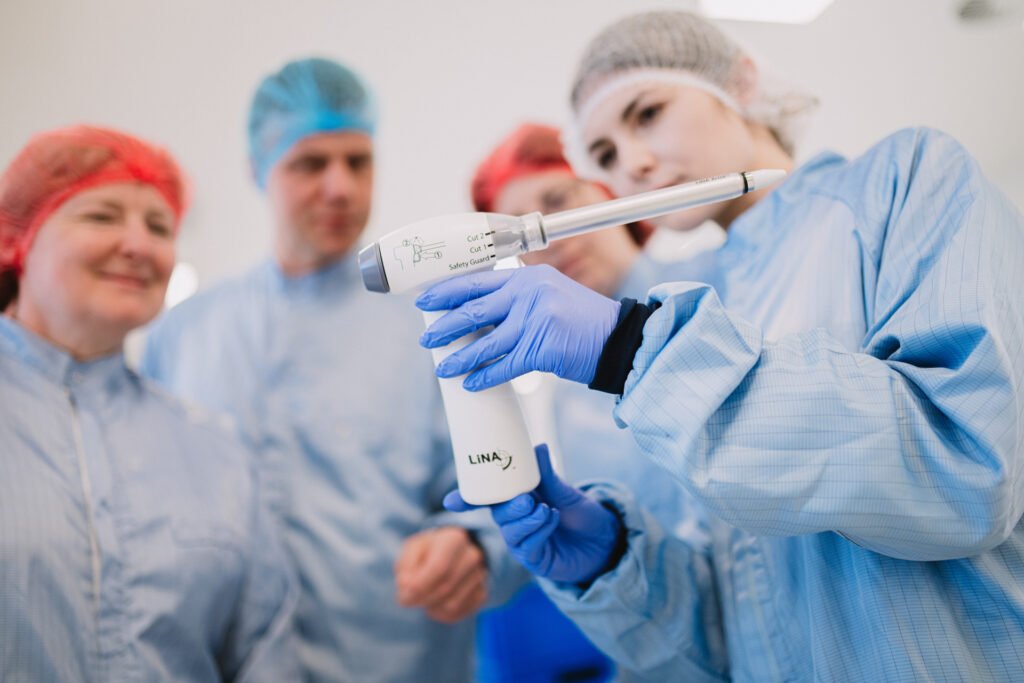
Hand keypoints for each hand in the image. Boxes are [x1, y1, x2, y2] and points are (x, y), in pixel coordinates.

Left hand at [394, 526, 487, 622]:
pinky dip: (440, 614)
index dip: (420, 586)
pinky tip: (435, 603)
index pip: (440, 568)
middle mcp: (472, 556)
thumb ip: (405, 567)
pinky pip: (458, 614)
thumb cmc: (429, 551)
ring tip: (423, 597)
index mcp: (454, 539)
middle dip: (421, 599)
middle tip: (407, 599)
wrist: (455, 552)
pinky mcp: (482, 594)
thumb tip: (406, 588)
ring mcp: (480, 576)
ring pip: (451, 605)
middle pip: (445, 588)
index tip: (403, 595)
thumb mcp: (413, 549)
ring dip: (430, 607)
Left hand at [417, 264, 619, 390]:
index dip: (446, 292)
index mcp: (526, 278)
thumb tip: (479, 314)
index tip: (425, 301)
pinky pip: (505, 366)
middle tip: (427, 339)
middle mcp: (528, 295)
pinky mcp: (542, 349)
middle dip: (445, 328)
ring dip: (460, 358)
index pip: (476, 281)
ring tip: (442, 368)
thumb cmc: (582, 321)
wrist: (618, 339)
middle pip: (474, 311)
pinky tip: (471, 383)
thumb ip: (518, 298)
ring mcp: (535, 321)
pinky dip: (485, 376)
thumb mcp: (549, 294)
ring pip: (485, 343)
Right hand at [444, 444, 622, 583]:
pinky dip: (538, 532)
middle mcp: (515, 521)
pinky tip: (552, 520)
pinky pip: (526, 547)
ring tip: (545, 509)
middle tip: (528, 499)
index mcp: (517, 500)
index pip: (486, 500)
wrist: (605, 541)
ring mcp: (523, 542)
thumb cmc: (581, 514)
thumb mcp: (564, 491)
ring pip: (510, 532)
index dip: (465, 501)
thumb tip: (538, 446)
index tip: (451, 502)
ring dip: (526, 520)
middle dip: (509, 507)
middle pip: (498, 514)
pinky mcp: (534, 559)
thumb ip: (548, 474)